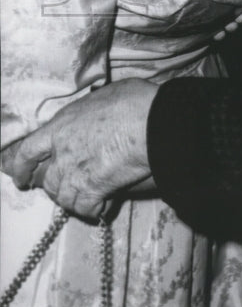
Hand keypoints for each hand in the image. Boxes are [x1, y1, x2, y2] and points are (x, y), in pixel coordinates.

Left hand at [0, 79, 158, 220]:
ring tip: (89, 198)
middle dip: (57, 186)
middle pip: (49, 179)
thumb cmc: (135, 102)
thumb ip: (92, 111)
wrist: (153, 122)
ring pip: (64, 197)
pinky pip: (86, 208)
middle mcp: (63, 151)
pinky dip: (93, 210)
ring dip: (75, 200)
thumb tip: (99, 111)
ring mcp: (76, 172)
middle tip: (70, 187)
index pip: (29, 151)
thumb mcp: (105, 96)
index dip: (22, 166)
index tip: (22, 177)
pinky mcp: (93, 189)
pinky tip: (103, 207)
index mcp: (62, 125)